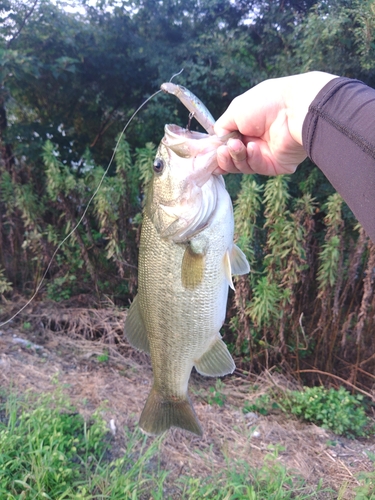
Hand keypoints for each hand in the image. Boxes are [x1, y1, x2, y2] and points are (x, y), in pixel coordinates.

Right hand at [214, 71, 337, 175]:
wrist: (294, 110)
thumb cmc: (266, 103)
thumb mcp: (235, 110)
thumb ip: (222, 127)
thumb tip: (217, 140)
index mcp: (247, 126)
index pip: (227, 144)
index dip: (217, 150)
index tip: (207, 154)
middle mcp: (255, 141)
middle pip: (232, 159)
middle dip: (224, 156)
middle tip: (222, 150)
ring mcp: (265, 154)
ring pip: (242, 166)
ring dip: (235, 157)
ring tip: (235, 146)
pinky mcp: (275, 166)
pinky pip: (257, 168)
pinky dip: (252, 158)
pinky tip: (253, 147)